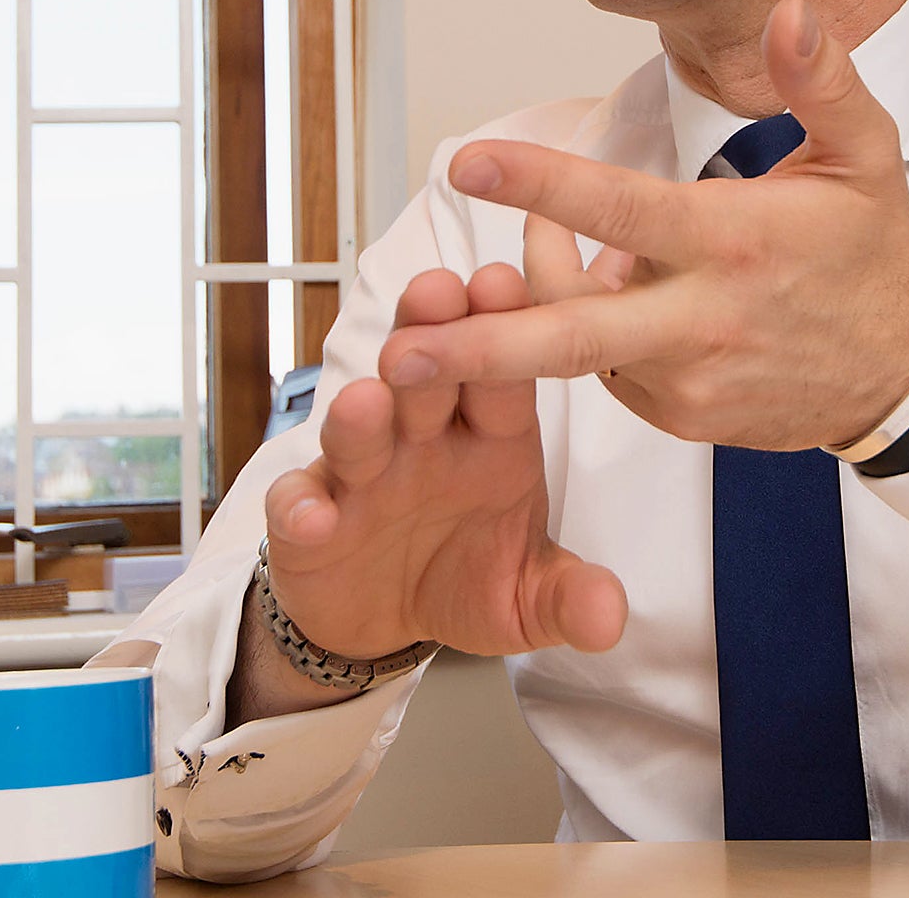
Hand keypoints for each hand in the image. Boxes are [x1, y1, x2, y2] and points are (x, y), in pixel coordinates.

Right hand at [260, 264, 627, 659]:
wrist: (387, 621)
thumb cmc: (466, 577)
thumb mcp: (527, 598)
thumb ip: (567, 598)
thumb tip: (610, 618)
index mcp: (494, 436)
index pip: (505, 377)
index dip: (506, 332)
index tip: (510, 287)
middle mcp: (428, 439)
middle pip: (428, 375)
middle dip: (432, 331)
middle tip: (438, 293)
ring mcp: (365, 473)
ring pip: (361, 428)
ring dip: (364, 413)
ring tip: (369, 401)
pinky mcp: (308, 518)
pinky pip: (298, 504)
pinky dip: (300, 506)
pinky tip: (312, 513)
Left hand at [375, 0, 908, 451]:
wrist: (907, 368)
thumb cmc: (874, 250)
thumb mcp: (866, 153)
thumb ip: (822, 80)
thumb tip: (792, 8)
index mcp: (738, 242)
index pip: (622, 211)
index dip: (542, 187)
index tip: (469, 161)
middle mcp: (705, 320)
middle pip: (570, 336)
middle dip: (477, 345)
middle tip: (398, 348)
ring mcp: (690, 381)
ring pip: (577, 347)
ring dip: (531, 304)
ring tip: (534, 250)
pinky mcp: (683, 418)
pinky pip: (607, 373)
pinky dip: (587, 333)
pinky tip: (610, 295)